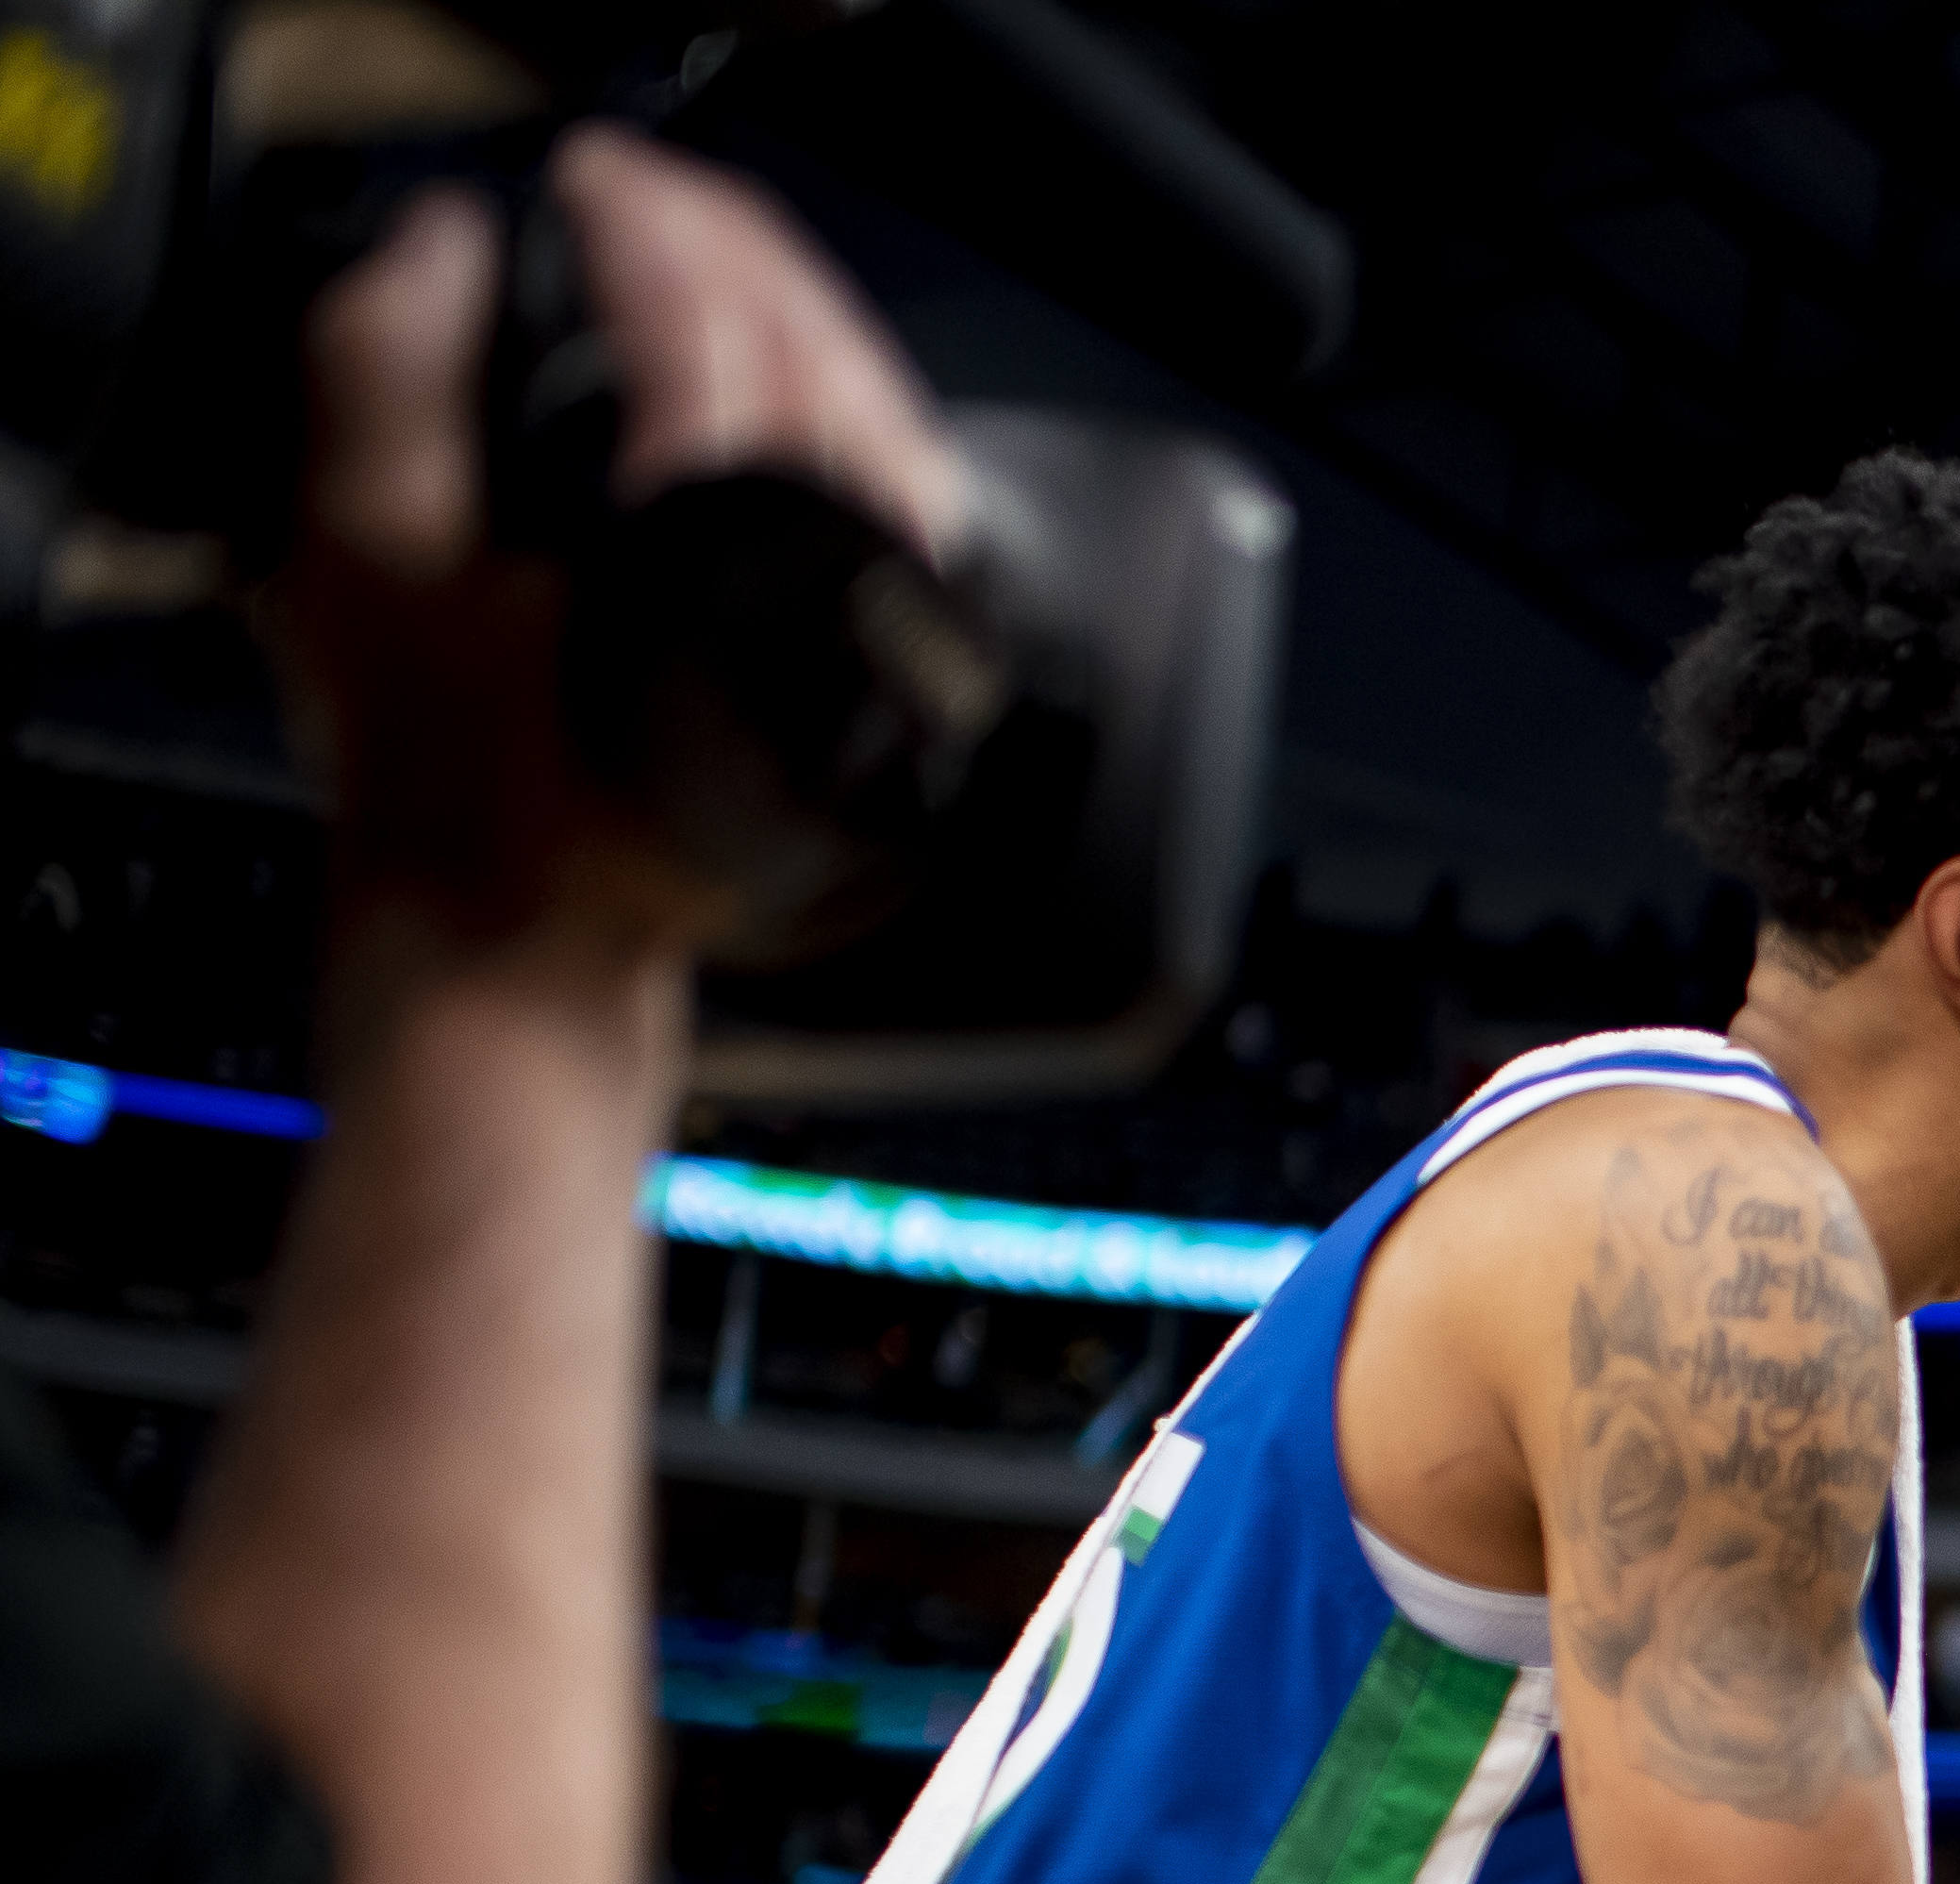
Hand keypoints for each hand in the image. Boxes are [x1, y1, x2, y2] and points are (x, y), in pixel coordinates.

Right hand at [276, 128, 959, 948]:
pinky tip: (798, 381)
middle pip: (818, 357)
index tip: (596, 187)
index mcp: (682, 550)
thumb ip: (387, 370)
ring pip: (882, 418)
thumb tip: (446, 249)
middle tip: (650, 201)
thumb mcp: (361, 547)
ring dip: (803, 315)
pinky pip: (906, 497)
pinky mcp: (878, 668)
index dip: (647, 229)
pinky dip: (854, 412)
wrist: (520, 927)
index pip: (705, 331)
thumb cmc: (444, 765)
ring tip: (714, 261)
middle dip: (736, 251)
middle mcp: (805, 590)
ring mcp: (864, 634)